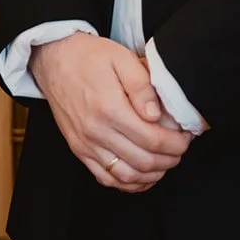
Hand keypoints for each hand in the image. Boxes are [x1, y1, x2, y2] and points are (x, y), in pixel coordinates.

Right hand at [30, 33, 190, 193]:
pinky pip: (105, 178)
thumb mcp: (120, 58)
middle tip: (180, 149)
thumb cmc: (88, 56)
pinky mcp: (78, 149)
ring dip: (152, 175)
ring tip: (165, 162)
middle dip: (170, 160)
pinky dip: (127, 183)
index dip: (176, 144)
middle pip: (143, 162)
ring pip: (126, 176)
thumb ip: (142, 86)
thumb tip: (157, 115)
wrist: (54, 58)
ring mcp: (85, 144)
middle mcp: (96, 131)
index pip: (153, 140)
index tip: (185, 137)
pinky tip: (141, 175)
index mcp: (109, 108)